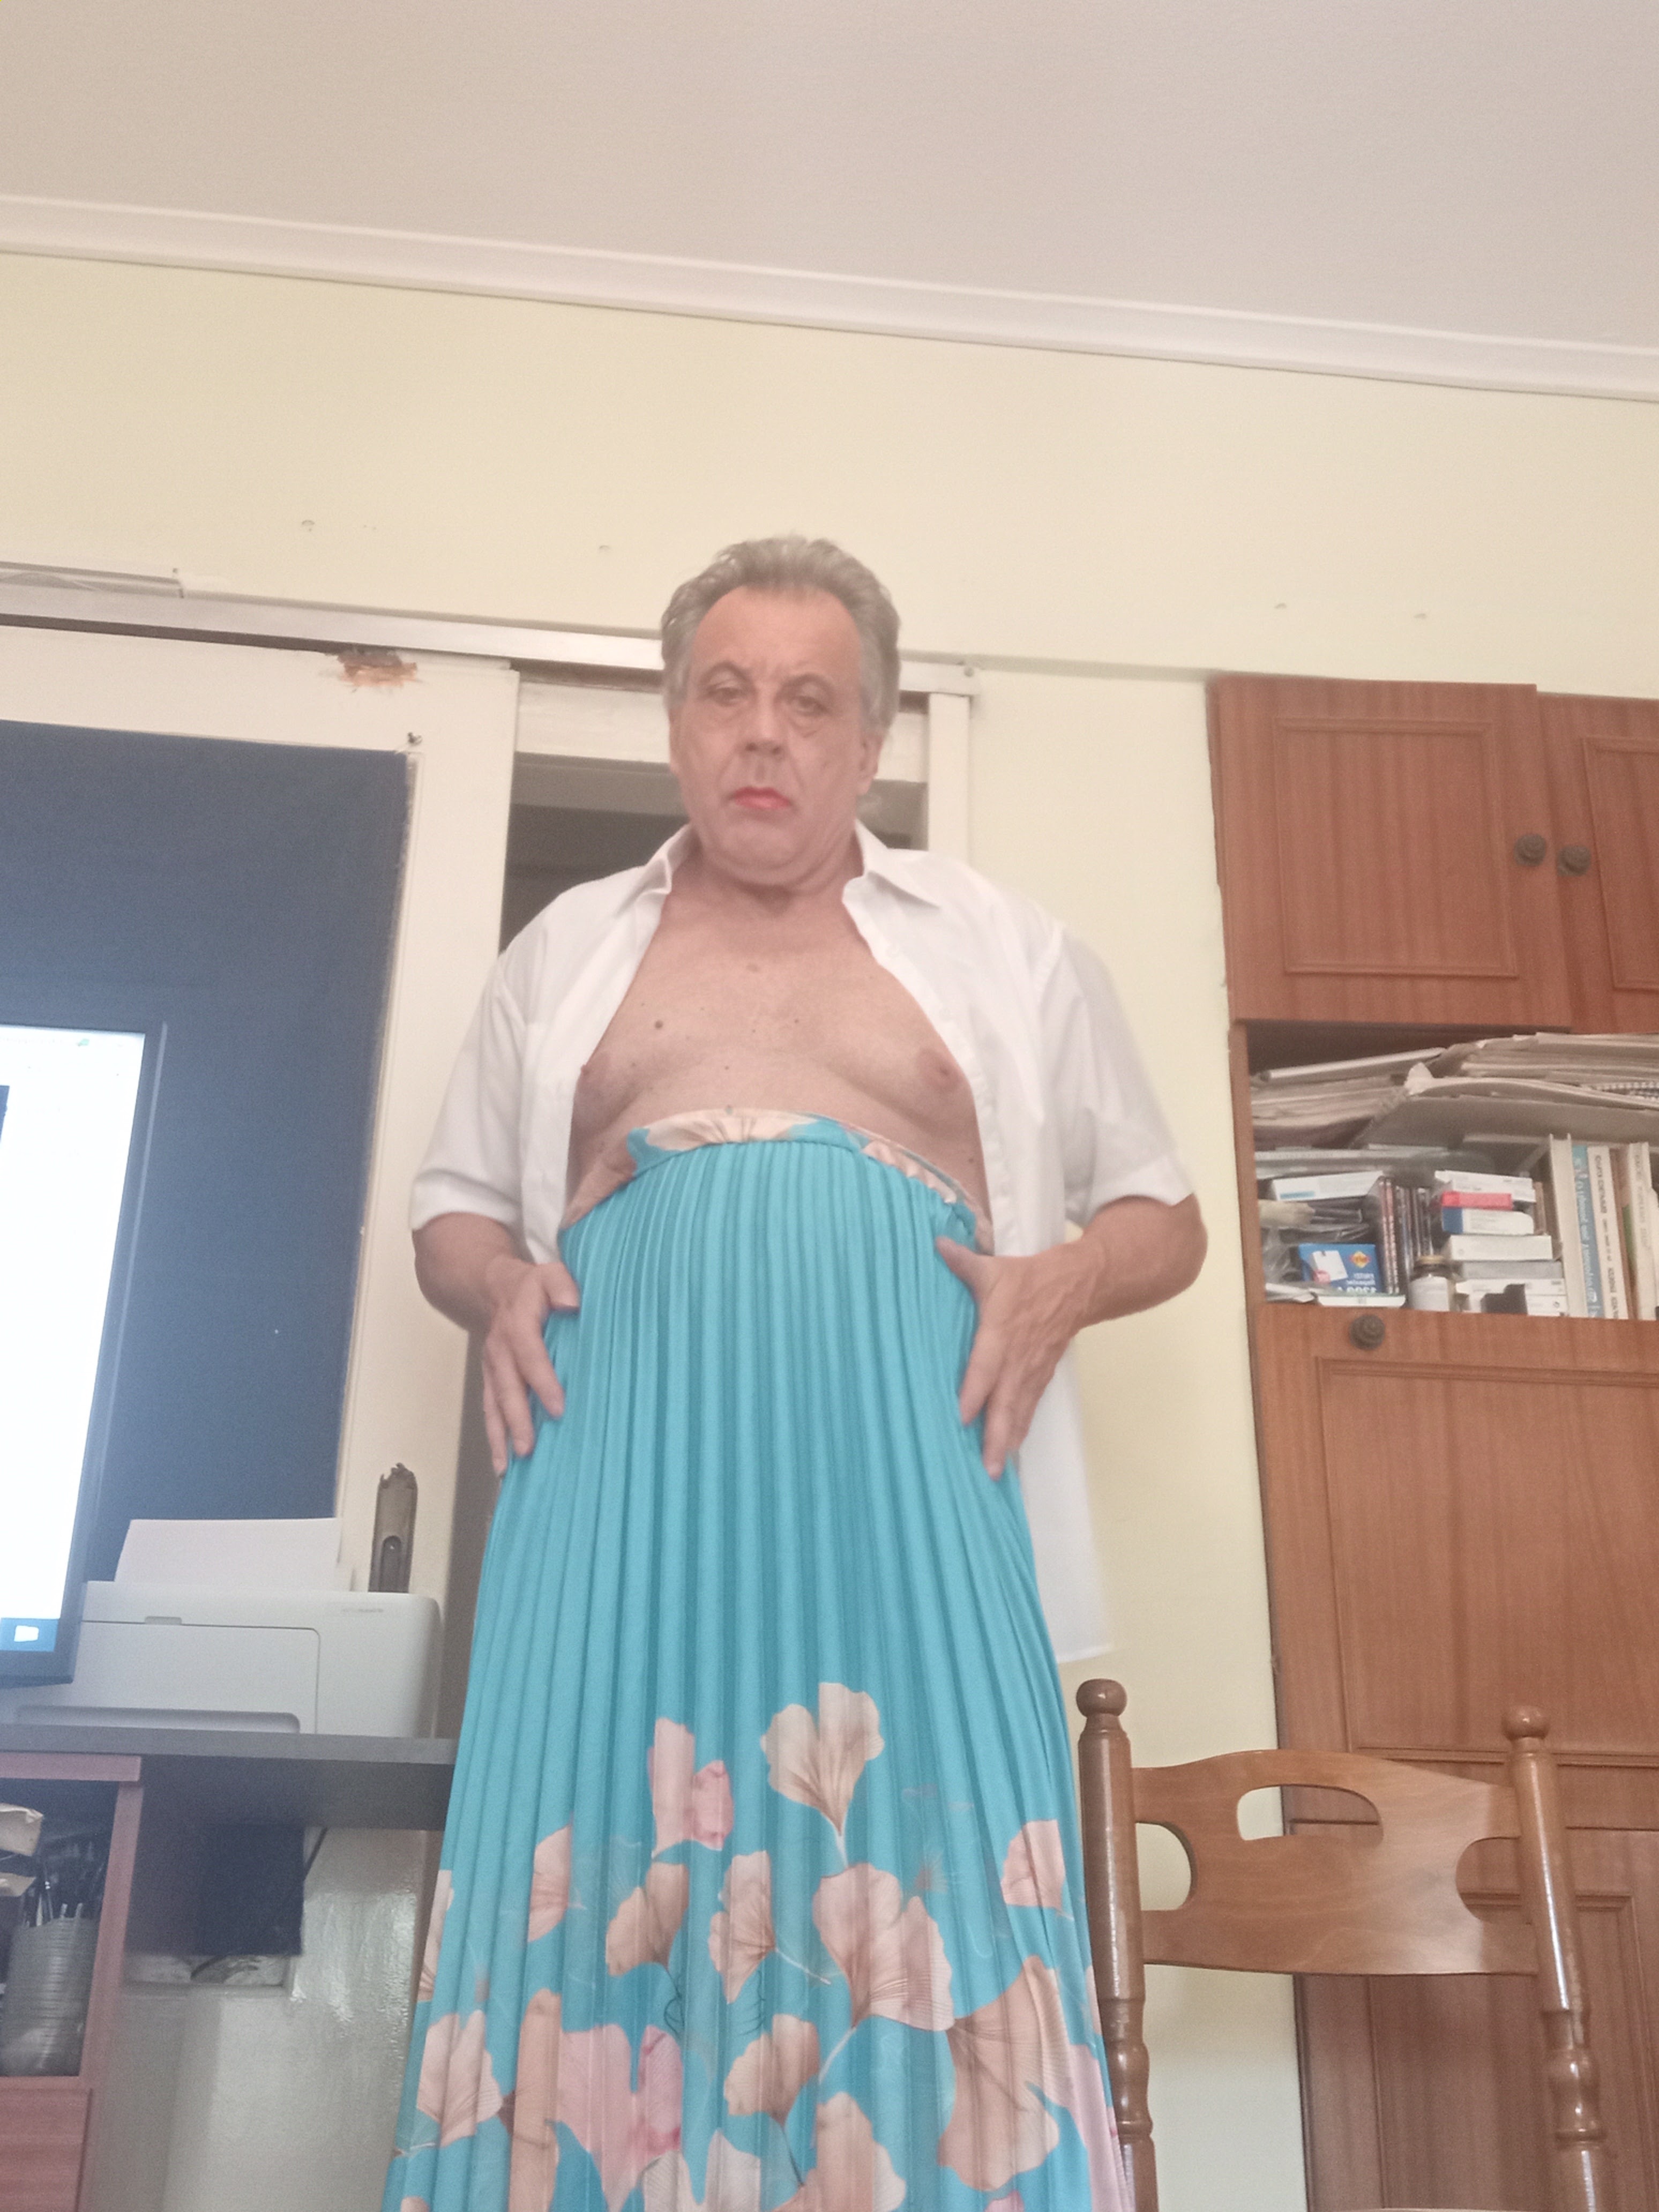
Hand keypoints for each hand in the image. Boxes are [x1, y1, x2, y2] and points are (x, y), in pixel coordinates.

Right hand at [479, 1251, 580, 1473]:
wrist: (495, 1287)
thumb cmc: (534, 1285)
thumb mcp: (551, 1274)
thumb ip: (562, 1285)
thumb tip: (572, 1303)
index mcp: (518, 1324)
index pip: (530, 1355)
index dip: (543, 1381)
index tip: (558, 1408)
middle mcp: (500, 1349)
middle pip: (507, 1388)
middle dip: (517, 1420)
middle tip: (528, 1449)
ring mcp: (492, 1367)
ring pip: (493, 1404)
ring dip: (500, 1436)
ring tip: (507, 1468)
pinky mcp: (490, 1379)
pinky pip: (490, 1409)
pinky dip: (494, 1437)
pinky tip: (502, 1464)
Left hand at [936, 1238, 1093, 1476]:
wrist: (1080, 1285)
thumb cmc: (1030, 1279)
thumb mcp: (995, 1268)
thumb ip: (962, 1262)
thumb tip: (934, 1244)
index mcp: (1002, 1332)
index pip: (986, 1367)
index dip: (975, 1392)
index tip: (961, 1418)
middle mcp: (1018, 1358)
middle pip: (1006, 1402)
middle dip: (995, 1436)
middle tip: (985, 1468)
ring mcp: (1033, 1371)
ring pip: (1019, 1412)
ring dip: (1007, 1442)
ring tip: (994, 1473)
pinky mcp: (1042, 1376)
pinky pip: (1029, 1409)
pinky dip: (1019, 1432)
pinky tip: (1008, 1454)